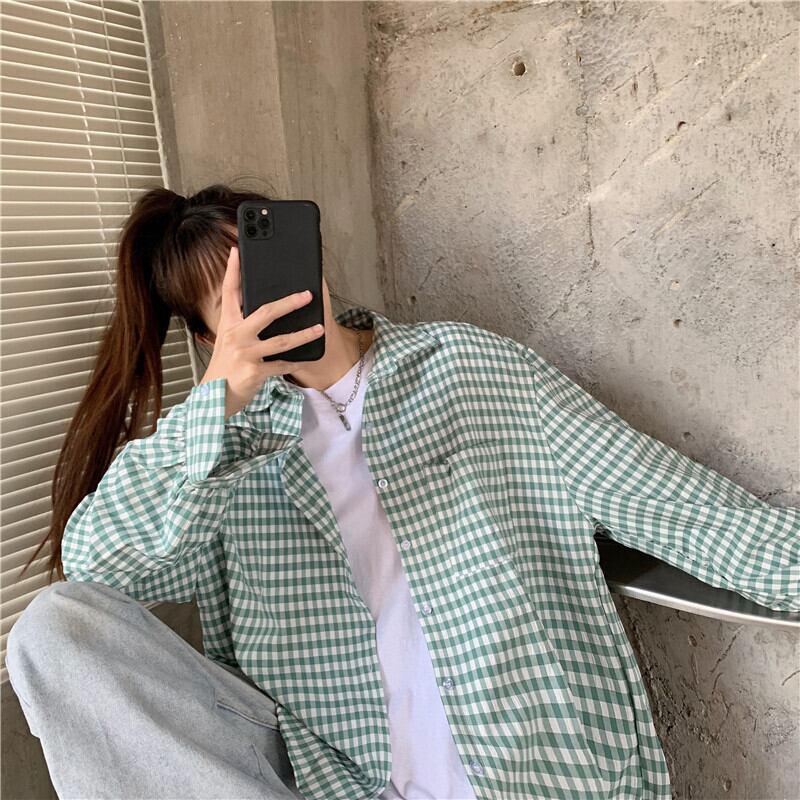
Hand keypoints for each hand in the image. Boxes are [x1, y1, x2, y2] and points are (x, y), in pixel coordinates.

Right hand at [199, 245, 323, 418]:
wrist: (214, 398)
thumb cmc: (225, 367)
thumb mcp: (229, 341)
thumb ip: (243, 325)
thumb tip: (270, 310)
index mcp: (228, 324)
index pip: (229, 291)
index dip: (233, 270)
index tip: (237, 250)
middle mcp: (235, 335)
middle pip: (266, 312)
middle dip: (290, 302)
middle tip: (308, 295)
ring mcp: (245, 353)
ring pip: (281, 340)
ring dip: (304, 335)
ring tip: (319, 329)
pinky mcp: (254, 371)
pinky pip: (282, 365)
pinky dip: (294, 363)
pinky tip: (304, 360)